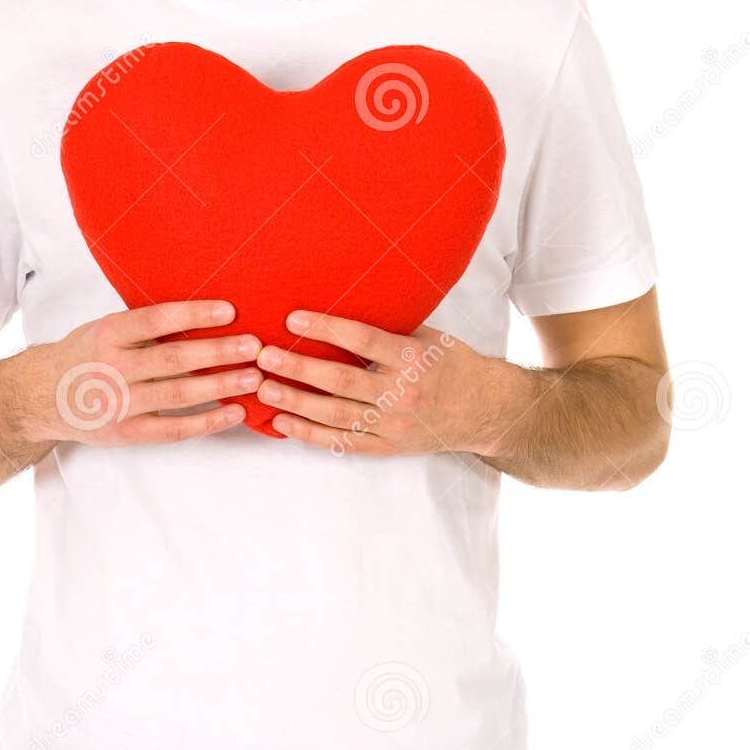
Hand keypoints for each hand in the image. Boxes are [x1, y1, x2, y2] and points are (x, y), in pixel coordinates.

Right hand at [17, 300, 264, 446]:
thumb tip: (202, 314)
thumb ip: (142, 326)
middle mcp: (111, 367)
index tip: (229, 311)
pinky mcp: (124, 433)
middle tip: (255, 346)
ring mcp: (118, 403)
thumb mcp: (103, 329)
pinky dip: (207, 422)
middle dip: (218, 352)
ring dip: (220, 386)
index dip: (193, 315)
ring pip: (178, 395)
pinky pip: (173, 430)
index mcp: (107, 333)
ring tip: (253, 377)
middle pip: (173, 359)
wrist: (40, 397)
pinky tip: (233, 412)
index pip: (155, 320)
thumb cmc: (83, 355)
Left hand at [253, 309, 502, 456]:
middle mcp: (402, 393)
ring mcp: (394, 424)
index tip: (292, 319)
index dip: (325, 329)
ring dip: (296, 402)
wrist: (485, 410)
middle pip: (340, 381)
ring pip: (336, 415)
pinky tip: (284, 423)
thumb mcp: (428, 337)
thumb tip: (343, 303)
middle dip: (297, 368)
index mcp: (413, 358)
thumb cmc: (453, 364)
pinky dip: (311, 434)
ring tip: (264, 389)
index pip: (361, 340)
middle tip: (264, 357)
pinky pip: (344, 442)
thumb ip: (389, 329)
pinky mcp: (389, 446)